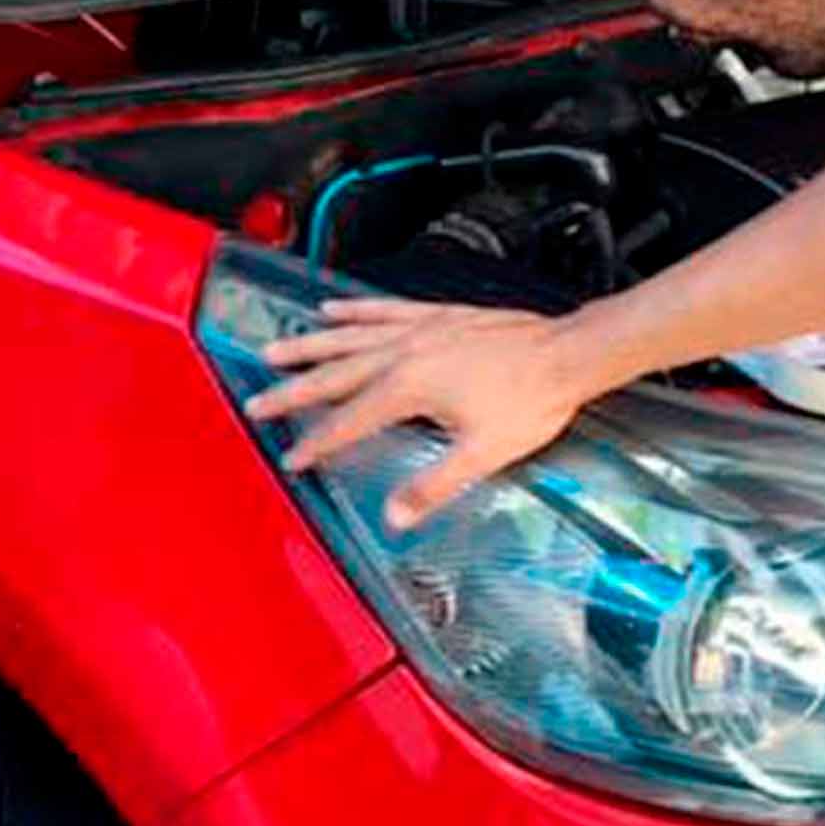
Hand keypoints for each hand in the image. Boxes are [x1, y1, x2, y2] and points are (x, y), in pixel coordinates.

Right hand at [246, 299, 598, 530]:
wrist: (567, 353)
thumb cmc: (531, 401)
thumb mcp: (483, 454)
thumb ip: (433, 485)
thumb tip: (394, 516)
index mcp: (409, 388)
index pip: (349, 421)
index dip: (317, 443)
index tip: (291, 458)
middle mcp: (403, 352)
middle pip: (334, 375)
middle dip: (292, 391)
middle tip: (256, 402)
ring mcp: (417, 329)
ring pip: (348, 336)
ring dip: (309, 345)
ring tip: (275, 349)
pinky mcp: (434, 315)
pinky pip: (381, 309)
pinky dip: (353, 309)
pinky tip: (331, 309)